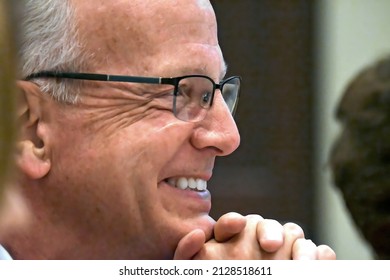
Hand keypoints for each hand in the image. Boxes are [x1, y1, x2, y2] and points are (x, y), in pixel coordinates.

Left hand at [173, 212, 335, 259]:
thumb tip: (196, 234)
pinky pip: (320, 252)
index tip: (234, 225)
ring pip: (294, 234)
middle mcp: (259, 244)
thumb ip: (187, 254)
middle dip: (270, 231)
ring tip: (299, 265)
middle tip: (270, 246)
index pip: (234, 223)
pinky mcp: (309, 264)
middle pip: (266, 225)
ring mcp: (286, 253)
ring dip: (299, 246)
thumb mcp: (196, 270)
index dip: (233, 223)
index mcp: (233, 242)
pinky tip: (316, 265)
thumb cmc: (221, 278)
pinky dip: (322, 256)